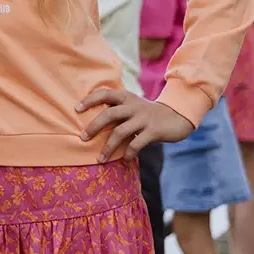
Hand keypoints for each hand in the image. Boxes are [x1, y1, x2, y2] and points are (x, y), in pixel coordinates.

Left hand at [76, 88, 194, 161]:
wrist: (176, 116)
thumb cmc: (147, 113)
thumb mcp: (132, 106)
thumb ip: (117, 110)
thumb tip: (94, 123)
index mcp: (125, 97)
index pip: (104, 94)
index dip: (90, 100)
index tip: (76, 109)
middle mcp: (133, 106)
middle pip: (109, 114)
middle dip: (94, 127)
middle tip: (83, 137)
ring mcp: (143, 118)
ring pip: (120, 132)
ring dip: (108, 147)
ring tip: (100, 158)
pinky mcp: (153, 131)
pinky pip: (137, 143)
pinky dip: (128, 153)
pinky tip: (125, 160)